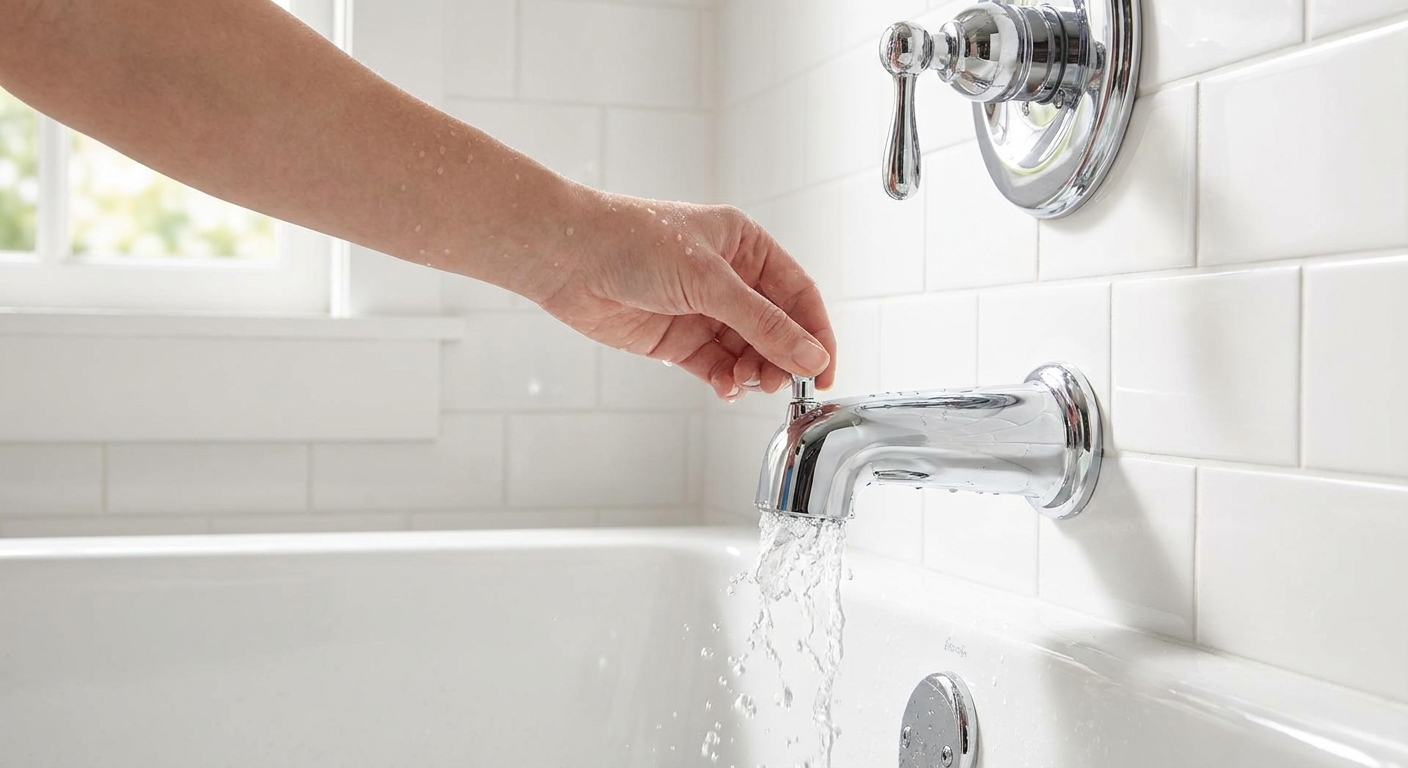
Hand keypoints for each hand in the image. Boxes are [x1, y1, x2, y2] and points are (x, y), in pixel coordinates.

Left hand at [532, 191, 835, 400]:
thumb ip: (763, 324)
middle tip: (782, 383)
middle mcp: (728, 277)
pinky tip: (725, 387)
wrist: (568, 258)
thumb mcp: (709, 281)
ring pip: (747, 352)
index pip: (798, 294)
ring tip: (747, 382)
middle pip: (776, 328)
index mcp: (745, 245)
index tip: (824, 370)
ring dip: (754, 372)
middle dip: (782, 358)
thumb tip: (810, 355)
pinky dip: (725, 380)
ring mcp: (703, 310)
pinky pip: (715, 366)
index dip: (816, 332)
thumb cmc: (633, 243)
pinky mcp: (677, 340)